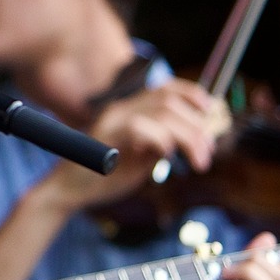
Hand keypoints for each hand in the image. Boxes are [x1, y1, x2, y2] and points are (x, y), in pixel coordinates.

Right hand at [36, 80, 225, 214]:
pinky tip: (168, 156)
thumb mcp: (141, 157)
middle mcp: (121, 108)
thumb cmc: (103, 177)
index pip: (166, 89)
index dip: (193, 95)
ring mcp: (113, 120)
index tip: (212, 111)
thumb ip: (163, 144)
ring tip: (198, 161)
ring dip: (189, 137)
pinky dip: (163, 140)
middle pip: (170, 100)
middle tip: (207, 152)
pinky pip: (143, 128)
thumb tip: (196, 140)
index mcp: (128, 109)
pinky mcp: (108, 136)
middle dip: (197, 125)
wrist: (67, 191)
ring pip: (163, 113)